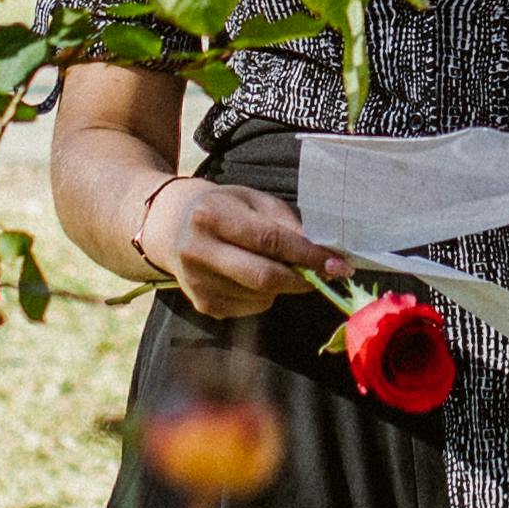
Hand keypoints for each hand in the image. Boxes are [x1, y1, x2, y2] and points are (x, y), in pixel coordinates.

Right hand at [137, 172, 322, 324]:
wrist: (171, 227)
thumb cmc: (222, 208)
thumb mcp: (251, 200)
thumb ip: (285, 222)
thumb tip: (321, 250)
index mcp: (211, 215)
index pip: (269, 241)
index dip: (308, 255)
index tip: (337, 264)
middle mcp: (198, 251)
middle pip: (264, 277)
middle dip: (302, 279)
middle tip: (324, 274)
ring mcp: (197, 282)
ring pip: (262, 295)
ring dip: (282, 285)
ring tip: (271, 263)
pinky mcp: (202, 304)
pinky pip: (251, 307)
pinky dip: (264, 295)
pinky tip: (249, 275)